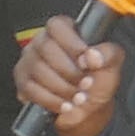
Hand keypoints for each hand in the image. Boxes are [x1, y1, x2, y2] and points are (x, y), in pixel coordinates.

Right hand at [11, 20, 126, 135]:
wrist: (88, 110)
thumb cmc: (97, 81)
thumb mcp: (111, 65)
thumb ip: (108, 54)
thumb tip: (92, 56)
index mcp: (64, 30)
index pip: (57, 26)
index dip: (71, 44)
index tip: (86, 62)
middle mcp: (42, 41)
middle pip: (46, 48)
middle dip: (69, 72)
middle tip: (86, 84)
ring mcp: (29, 60)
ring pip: (38, 70)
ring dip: (62, 88)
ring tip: (78, 97)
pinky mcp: (23, 81)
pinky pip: (30, 89)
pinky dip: (51, 100)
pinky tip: (65, 105)